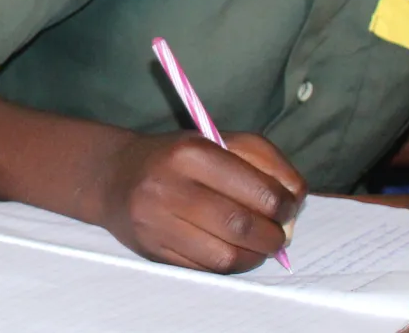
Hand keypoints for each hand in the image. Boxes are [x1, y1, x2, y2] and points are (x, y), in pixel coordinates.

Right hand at [97, 131, 306, 273]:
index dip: (285, 205)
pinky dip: (230, 264)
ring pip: (226, 256)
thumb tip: (295, 197)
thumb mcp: (215, 140)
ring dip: (254, 256)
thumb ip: (261, 160)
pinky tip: (232, 250)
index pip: (259, 190)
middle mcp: (170, 186)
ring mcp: (157, 222)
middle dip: (273, 235)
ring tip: (258, 245)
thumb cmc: (175, 157)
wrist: (113, 175)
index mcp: (192, 152)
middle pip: (243, 226)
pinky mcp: (152, 250)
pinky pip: (206, 269)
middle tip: (278, 233)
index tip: (289, 207)